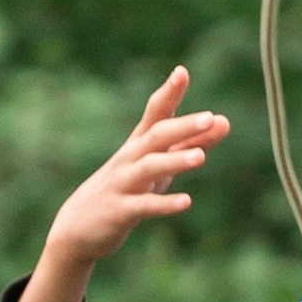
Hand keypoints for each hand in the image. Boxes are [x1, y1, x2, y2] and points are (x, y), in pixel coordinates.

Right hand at [6, 70, 230, 301]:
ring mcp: (122, 184)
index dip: (168, 93)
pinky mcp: (119, 212)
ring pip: (148, 168)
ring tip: (201, 157)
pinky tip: (185, 202)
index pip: (154, 113)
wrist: (76, 229)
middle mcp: (129, 159)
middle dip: (182, 126)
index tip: (182, 72)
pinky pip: (143, 206)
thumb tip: (225, 122)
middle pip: (155, 136)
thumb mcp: (158, 166)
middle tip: (209, 118)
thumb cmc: (126, 190)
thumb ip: (190, 144)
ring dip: (174, 161)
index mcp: (139, 145)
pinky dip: (164, 204)